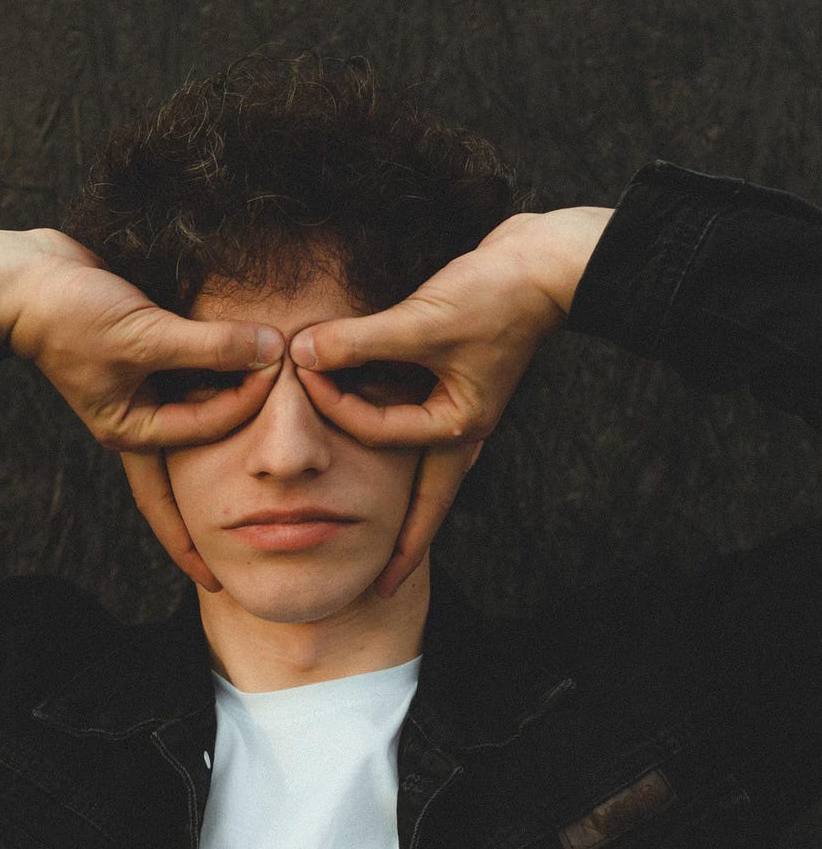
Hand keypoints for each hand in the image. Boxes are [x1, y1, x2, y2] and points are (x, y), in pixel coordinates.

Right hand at [0, 228, 283, 589]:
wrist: (23, 275)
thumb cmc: (70, 314)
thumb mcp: (143, 335)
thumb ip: (209, 345)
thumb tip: (271, 349)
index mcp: (133, 430)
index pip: (209, 428)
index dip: (248, 399)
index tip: (277, 366)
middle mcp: (142, 416)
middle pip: (203, 448)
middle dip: (236, 462)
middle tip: (279, 485)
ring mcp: (146, 387)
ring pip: (204, 403)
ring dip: (237, 402)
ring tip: (281, 425)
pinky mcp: (150, 354)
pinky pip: (195, 368)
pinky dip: (222, 364)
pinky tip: (252, 365)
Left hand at [287, 206, 613, 594]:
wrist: (547, 261)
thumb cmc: (496, 294)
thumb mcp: (424, 320)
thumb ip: (360, 340)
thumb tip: (301, 352)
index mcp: (459, 427)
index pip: (380, 433)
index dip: (335, 405)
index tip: (300, 372)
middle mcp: (460, 427)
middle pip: (425, 502)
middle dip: (404, 546)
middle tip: (381, 587)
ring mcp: (459, 407)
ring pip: (419, 467)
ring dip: (397, 495)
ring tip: (378, 538)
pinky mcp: (453, 382)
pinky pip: (414, 421)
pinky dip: (390, 429)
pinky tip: (371, 433)